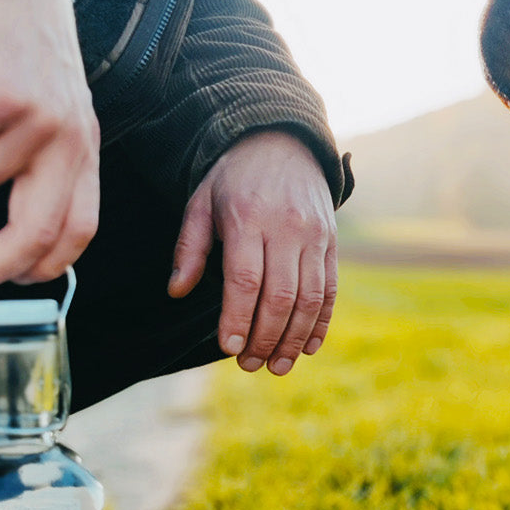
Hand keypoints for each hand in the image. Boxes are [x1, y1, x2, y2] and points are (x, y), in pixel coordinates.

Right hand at [0, 0, 99, 284]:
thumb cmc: (19, 45)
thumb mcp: (51, 109)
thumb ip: (42, 164)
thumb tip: (14, 239)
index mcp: (84, 147)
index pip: (78, 231)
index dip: (41, 268)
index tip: (4, 277)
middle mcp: (69, 138)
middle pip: (36, 233)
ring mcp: (38, 118)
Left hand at [168, 131, 336, 374]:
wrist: (283, 143)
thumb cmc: (233, 179)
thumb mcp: (201, 202)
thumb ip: (190, 248)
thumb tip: (177, 291)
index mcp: (247, 218)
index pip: (245, 279)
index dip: (238, 318)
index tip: (229, 348)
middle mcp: (286, 227)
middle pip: (281, 295)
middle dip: (265, 337)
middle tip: (250, 365)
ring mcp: (314, 235)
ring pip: (310, 298)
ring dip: (294, 338)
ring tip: (277, 366)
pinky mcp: (332, 242)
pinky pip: (331, 289)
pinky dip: (321, 323)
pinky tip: (306, 348)